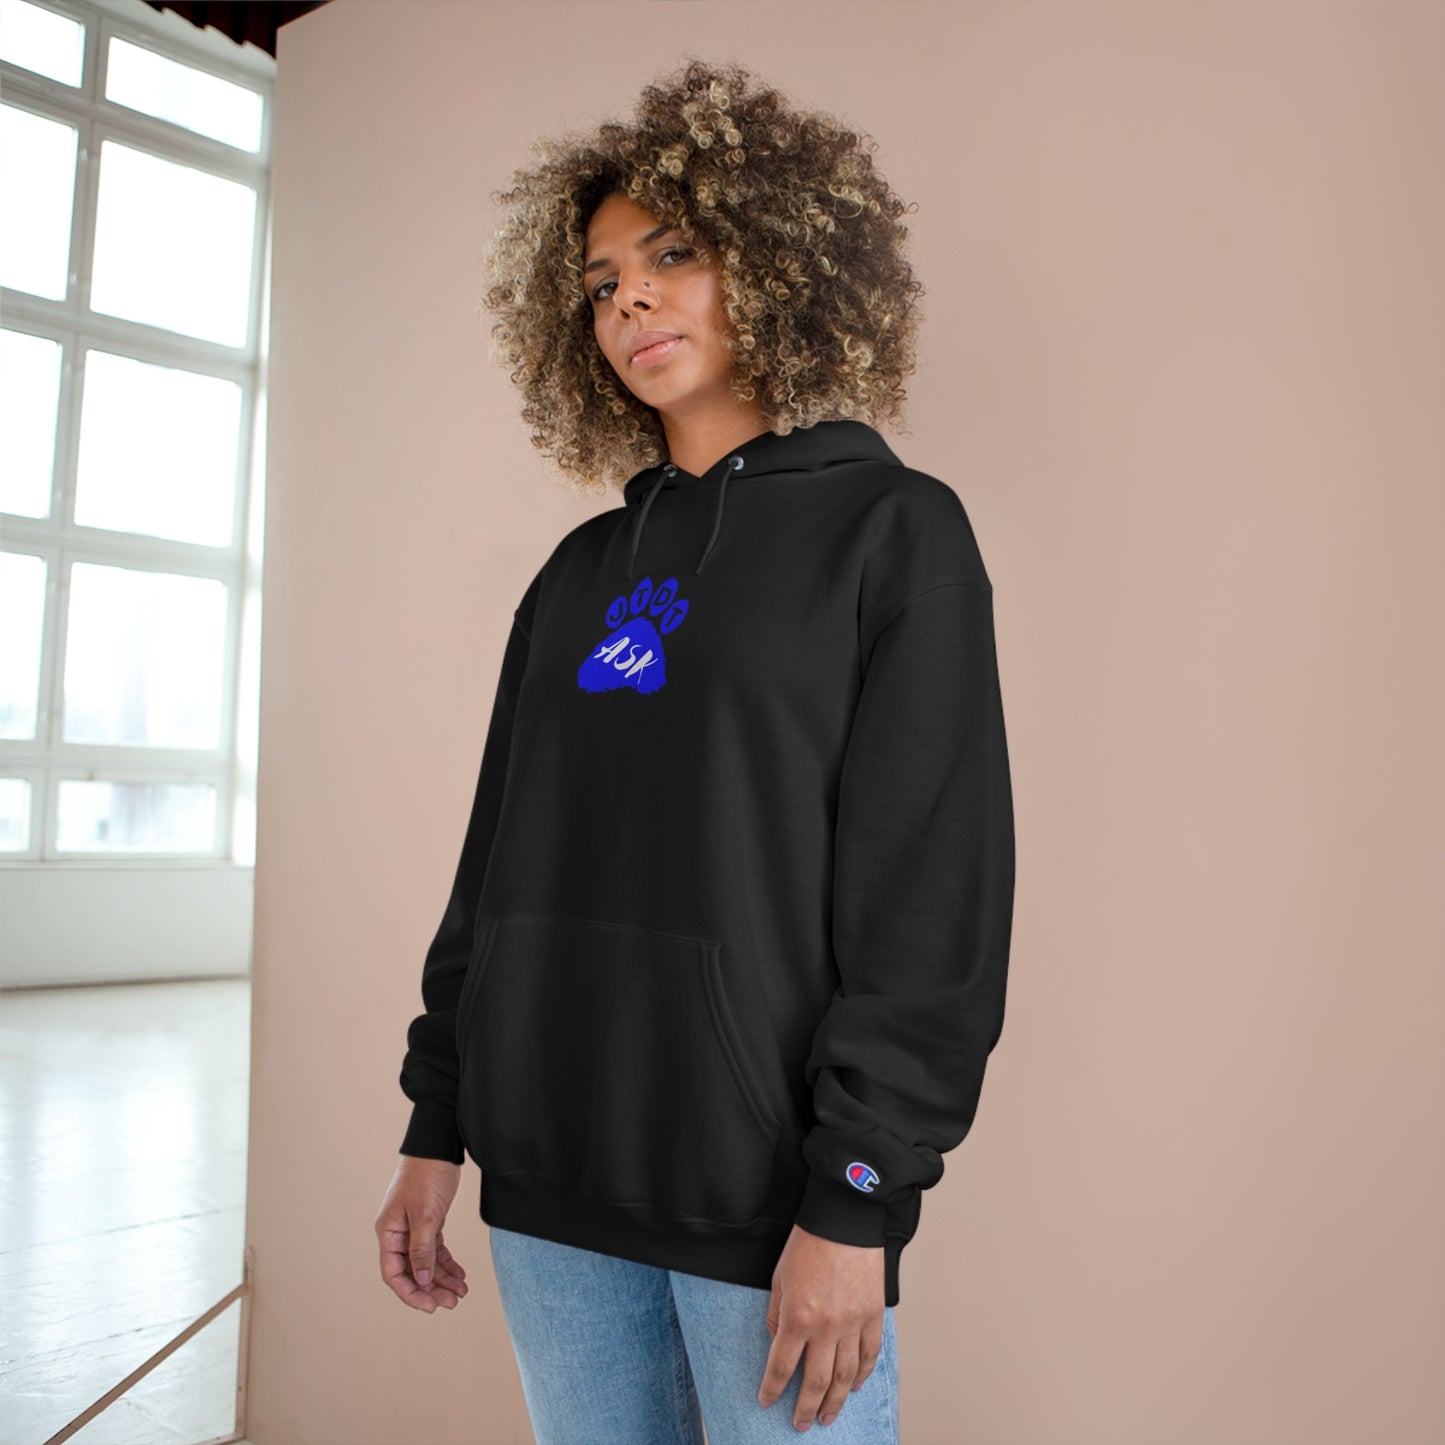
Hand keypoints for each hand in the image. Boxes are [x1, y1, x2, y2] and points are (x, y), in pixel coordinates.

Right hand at [375, 1155, 469, 1311]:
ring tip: (461, 1291)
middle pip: (412, 1271)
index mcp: (388, 1232)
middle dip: (432, 1289)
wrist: (439, 1145)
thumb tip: (422, 1281)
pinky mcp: (429, 1221)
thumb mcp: (425, 1214)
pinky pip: (435, 1249)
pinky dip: (447, 1263)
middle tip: (453, 1302)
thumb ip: (422, 1249)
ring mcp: (413, 1228)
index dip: (411, 1293)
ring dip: (442, 1279)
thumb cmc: (427, 1174)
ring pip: (426, 1263)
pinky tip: (460, 1274)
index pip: (394, 1274)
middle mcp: (397, 1233)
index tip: (430, 1306)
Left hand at [758, 1224, 885, 1430]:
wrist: (843, 1219)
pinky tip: (856, 1386)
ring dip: (836, 1400)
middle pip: (815, 1381)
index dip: (772, 1388)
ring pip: (845, 1376)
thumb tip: (780, 1341)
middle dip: (805, 1407)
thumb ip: (777, 1314)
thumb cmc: (808, 1243)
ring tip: (828, 1416)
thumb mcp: (779, 1278)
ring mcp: (852, 1323)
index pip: (781, 1366)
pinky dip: (864, 1374)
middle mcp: (825, 1327)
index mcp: (797, 1318)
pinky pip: (869, 1353)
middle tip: (801, 1424)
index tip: (766, 1401)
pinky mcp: (873, 1314)